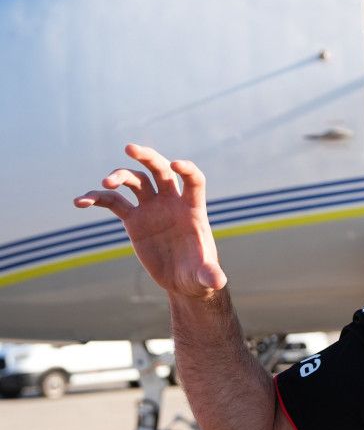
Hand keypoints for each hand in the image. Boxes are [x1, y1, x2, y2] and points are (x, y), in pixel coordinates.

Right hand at [74, 144, 226, 297]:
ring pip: (135, 181)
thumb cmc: (199, 275)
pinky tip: (80, 201)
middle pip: (160, 170)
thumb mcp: (204, 277)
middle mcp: (171, 203)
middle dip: (147, 156)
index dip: (187, 169)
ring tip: (105, 184)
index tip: (175, 164)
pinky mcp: (134, 219)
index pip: (193, 180)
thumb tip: (217, 282)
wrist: (183, 280)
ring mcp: (151, 208)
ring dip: (119, 176)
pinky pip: (113, 202)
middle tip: (130, 148)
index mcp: (192, 209)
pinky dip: (97, 198)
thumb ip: (210, 275)